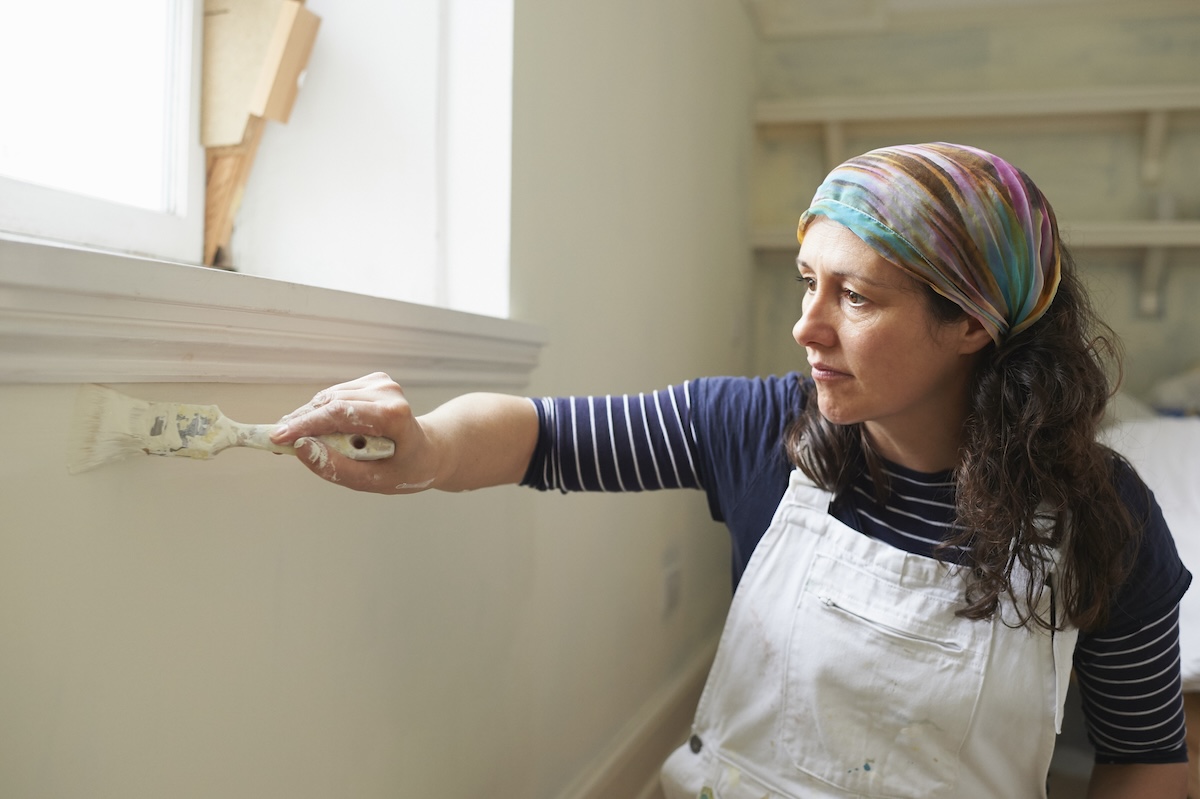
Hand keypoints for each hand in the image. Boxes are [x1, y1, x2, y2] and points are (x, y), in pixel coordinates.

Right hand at [270, 372, 437, 493]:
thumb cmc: (405, 470)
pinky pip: (335, 396)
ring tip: (291, 438)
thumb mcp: (371, 481)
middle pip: (329, 403)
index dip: (305, 425)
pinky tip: (315, 429)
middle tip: (276, 442)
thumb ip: (335, 467)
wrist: (429, 451)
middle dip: (300, 423)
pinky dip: (320, 413)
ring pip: (328, 398)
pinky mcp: (373, 381)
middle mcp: (387, 391)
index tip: (278, 438)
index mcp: (393, 415)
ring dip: (307, 417)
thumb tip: (300, 448)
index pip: (338, 413)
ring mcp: (381, 383)